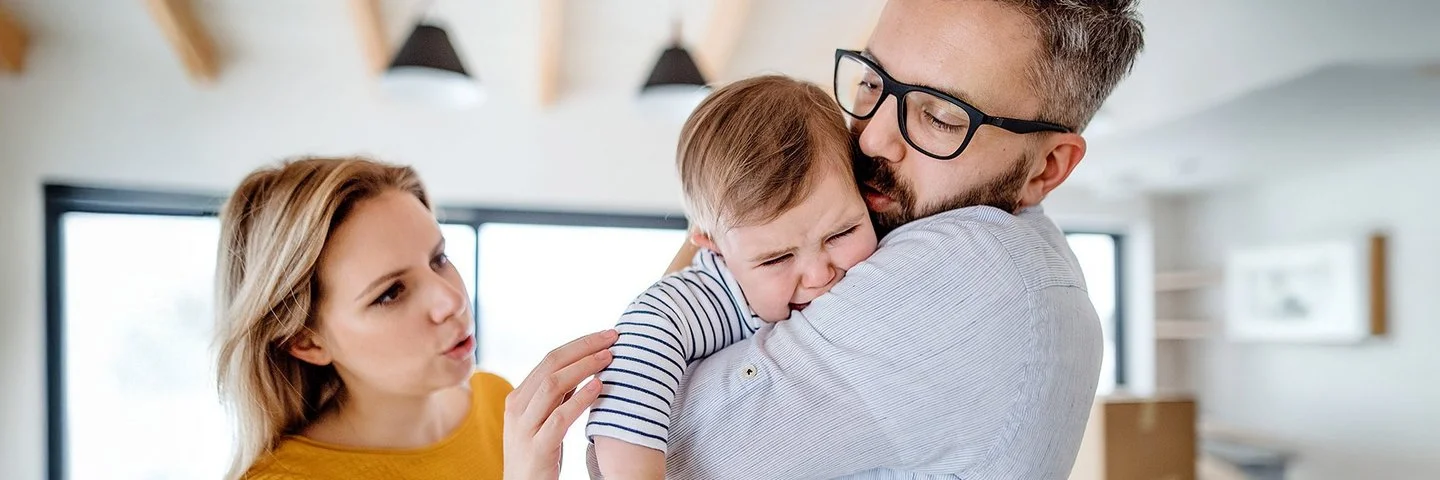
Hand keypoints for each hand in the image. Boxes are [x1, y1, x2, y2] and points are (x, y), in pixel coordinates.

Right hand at [503, 329, 616, 479]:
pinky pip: (559, 417)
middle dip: (584, 348)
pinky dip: (580, 399)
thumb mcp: (543, 420)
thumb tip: (582, 367)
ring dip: (584, 367)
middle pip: (551, 364)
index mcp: (518, 397)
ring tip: (609, 358)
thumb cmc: (537, 455)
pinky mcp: (537, 448)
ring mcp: (524, 428)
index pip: (549, 359)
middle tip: (613, 337)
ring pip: (553, 385)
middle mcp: (517, 408)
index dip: (579, 343)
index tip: (606, 335)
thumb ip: (557, 396)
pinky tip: (599, 387)